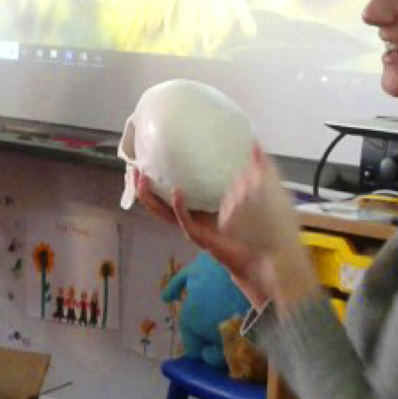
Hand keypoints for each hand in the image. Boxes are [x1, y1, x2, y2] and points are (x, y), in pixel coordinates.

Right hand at [136, 147, 312, 305]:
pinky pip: (185, 222)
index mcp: (198, 209)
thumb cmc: (255, 228)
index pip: (170, 193)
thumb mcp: (255, 191)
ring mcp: (193, 228)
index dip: (158, 180)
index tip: (148, 161)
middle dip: (145, 188)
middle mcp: (191, 218)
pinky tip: (176, 193)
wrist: (262, 256)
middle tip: (135, 170)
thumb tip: (254, 142)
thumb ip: (254, 168)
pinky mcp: (201, 237)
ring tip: (142, 180)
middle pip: (159, 203)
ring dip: (151, 197)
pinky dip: (179, 208)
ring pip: (163, 214)